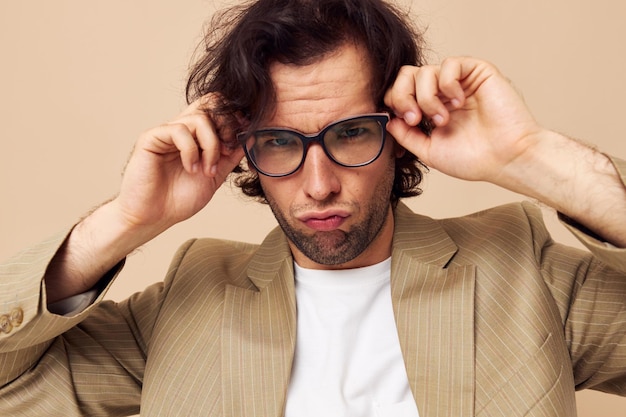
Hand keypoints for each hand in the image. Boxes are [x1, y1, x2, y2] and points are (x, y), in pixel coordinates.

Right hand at [45, 96, 244, 301]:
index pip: (218, 107)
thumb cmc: (178, 199)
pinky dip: (191, 151)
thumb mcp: (215, 175)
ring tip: (207, 170)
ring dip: (211, 146)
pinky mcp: (151, 138)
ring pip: (200, 118)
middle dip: (227, 126)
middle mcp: (183, 129)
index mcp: (197, 135)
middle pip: (211, 102)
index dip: (235, 120)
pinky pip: (179, 131)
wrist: (154, 217)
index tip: (240, 143)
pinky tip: (190, 169)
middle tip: (228, 152)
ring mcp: (167, 132)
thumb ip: (231, 156)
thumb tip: (250, 137)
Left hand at [384, 57, 542, 186]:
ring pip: (424, 71)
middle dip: (402, 95)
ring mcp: (460, 82)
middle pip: (407, 75)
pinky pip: (449, 64)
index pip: (401, 90)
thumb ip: (406, 135)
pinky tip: (458, 103)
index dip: (395, 102)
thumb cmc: (474, 159)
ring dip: (426, 98)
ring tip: (442, 119)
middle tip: (413, 118)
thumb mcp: (429, 150)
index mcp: (431, 108)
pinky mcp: (477, 72)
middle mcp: (443, 93)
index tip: (405, 123)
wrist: (506, 159)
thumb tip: (387, 119)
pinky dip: (447, 84)